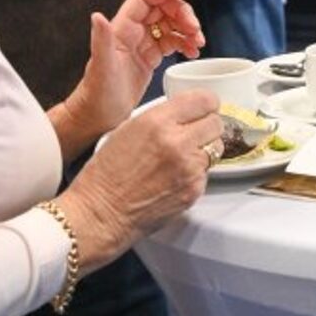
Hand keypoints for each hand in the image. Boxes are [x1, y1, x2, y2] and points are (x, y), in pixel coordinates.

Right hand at [58, 91, 220, 273]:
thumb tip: (185, 113)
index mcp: (158, 121)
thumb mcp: (127, 129)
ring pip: (216, 148)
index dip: (206, 104)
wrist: (99, 215)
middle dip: (206, 127)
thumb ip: (161, 117)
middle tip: (194, 135)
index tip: (204, 109)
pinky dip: (196, 174)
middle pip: (216, 123)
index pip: (205, 100)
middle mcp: (177, 142)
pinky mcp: (194, 190)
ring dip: (203, 151)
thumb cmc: (105, 175)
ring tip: (180, 159)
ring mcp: (189, 168)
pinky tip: (174, 179)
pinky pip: (206, 174)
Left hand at [65, 0, 204, 137]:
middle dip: (184, 13)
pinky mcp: (149, 57)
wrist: (97, 116)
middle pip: (163, 8)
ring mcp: (142, 43)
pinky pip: (172, 41)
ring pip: (170, 23)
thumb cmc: (97, 94)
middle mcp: (132, 32)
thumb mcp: (101, 67)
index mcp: (121, 28)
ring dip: (188, 28)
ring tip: (198, 43)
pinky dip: (185, 42)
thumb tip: (97, 16)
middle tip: (195, 29)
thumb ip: (101, 40)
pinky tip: (192, 52)